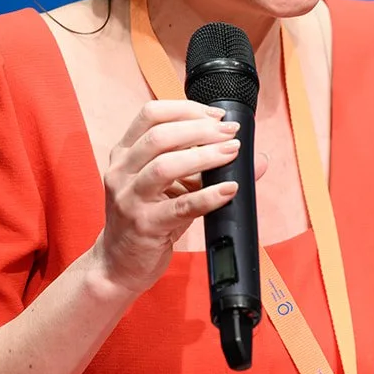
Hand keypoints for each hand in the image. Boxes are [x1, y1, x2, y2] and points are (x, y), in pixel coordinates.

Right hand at [93, 100, 264, 296]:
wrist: (118, 264)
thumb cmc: (147, 219)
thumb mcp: (169, 187)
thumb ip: (204, 168)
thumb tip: (255, 159)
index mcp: (124, 154)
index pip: (150, 114)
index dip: (187, 109)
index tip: (217, 116)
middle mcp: (121, 172)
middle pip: (159, 135)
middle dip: (200, 130)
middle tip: (229, 134)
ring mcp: (130, 199)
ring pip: (165, 166)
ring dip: (204, 156)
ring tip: (231, 153)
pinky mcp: (144, 226)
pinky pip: (180, 206)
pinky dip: (208, 196)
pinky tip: (229, 190)